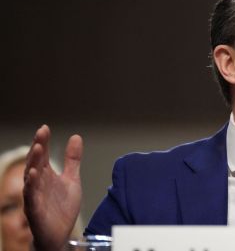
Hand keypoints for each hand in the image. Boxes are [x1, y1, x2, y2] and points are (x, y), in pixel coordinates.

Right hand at [23, 125, 82, 250]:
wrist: (60, 234)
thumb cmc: (62, 206)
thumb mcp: (71, 179)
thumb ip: (72, 160)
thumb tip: (76, 136)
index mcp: (46, 175)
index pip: (43, 155)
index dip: (43, 142)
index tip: (45, 128)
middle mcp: (38, 184)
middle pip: (35, 163)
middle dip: (38, 148)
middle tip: (41, 134)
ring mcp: (34, 197)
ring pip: (31, 178)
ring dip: (33, 163)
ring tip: (37, 149)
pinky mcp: (35, 211)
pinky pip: (31, 198)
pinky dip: (31, 187)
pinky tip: (33, 176)